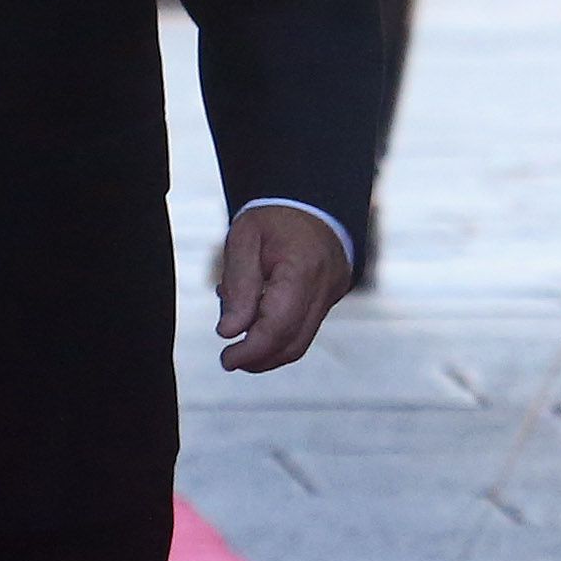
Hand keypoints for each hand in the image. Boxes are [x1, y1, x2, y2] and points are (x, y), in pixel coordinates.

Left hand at [215, 204, 353, 372]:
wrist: (308, 201)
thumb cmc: (272, 218)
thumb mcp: (243, 239)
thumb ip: (237, 286)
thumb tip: (229, 332)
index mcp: (303, 268)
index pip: (279, 325)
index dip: (251, 350)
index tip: (227, 359)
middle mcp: (326, 285)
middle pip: (293, 342)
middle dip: (259, 359)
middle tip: (229, 359)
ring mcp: (333, 293)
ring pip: (301, 342)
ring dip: (269, 352)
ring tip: (240, 344)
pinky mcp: (332, 297)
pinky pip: (305, 328)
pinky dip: (280, 335)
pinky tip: (257, 322)